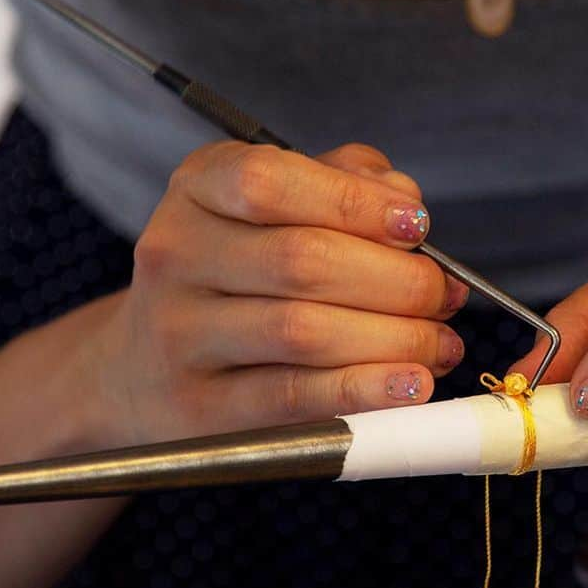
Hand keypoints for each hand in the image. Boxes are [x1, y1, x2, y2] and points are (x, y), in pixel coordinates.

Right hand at [85, 141, 467, 445]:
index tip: (419, 227)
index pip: (273, 182)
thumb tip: (406, 203)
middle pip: (302, 260)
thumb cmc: (236, 272)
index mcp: (199, 187)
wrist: (144, 366)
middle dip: (397, 281)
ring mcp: (179, 333)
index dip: (357, 204)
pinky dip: (363, 390)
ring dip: (393, 339)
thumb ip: (344, 184)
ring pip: (303, 331)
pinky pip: (294, 396)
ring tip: (438, 343)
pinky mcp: (198, 405)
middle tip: (443, 296)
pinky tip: (408, 384)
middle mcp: (176, 253)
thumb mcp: (276, 206)